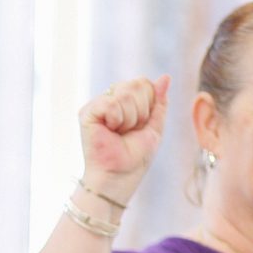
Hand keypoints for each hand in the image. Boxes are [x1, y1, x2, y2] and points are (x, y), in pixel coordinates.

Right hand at [79, 75, 168, 204]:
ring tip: (119, 133)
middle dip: (141, 111)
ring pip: (125, 94)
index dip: (149, 104)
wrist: (119, 175)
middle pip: (136, 84)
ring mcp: (98, 105)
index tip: (140, 125)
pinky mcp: (87, 113)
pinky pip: (111, 104)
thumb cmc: (135, 156)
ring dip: (130, 119)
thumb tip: (165, 77)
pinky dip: (116, 120)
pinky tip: (110, 131)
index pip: (144, 83)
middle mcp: (110, 99)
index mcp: (125, 100)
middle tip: (130, 130)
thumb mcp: (154, 126)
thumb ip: (159, 102)